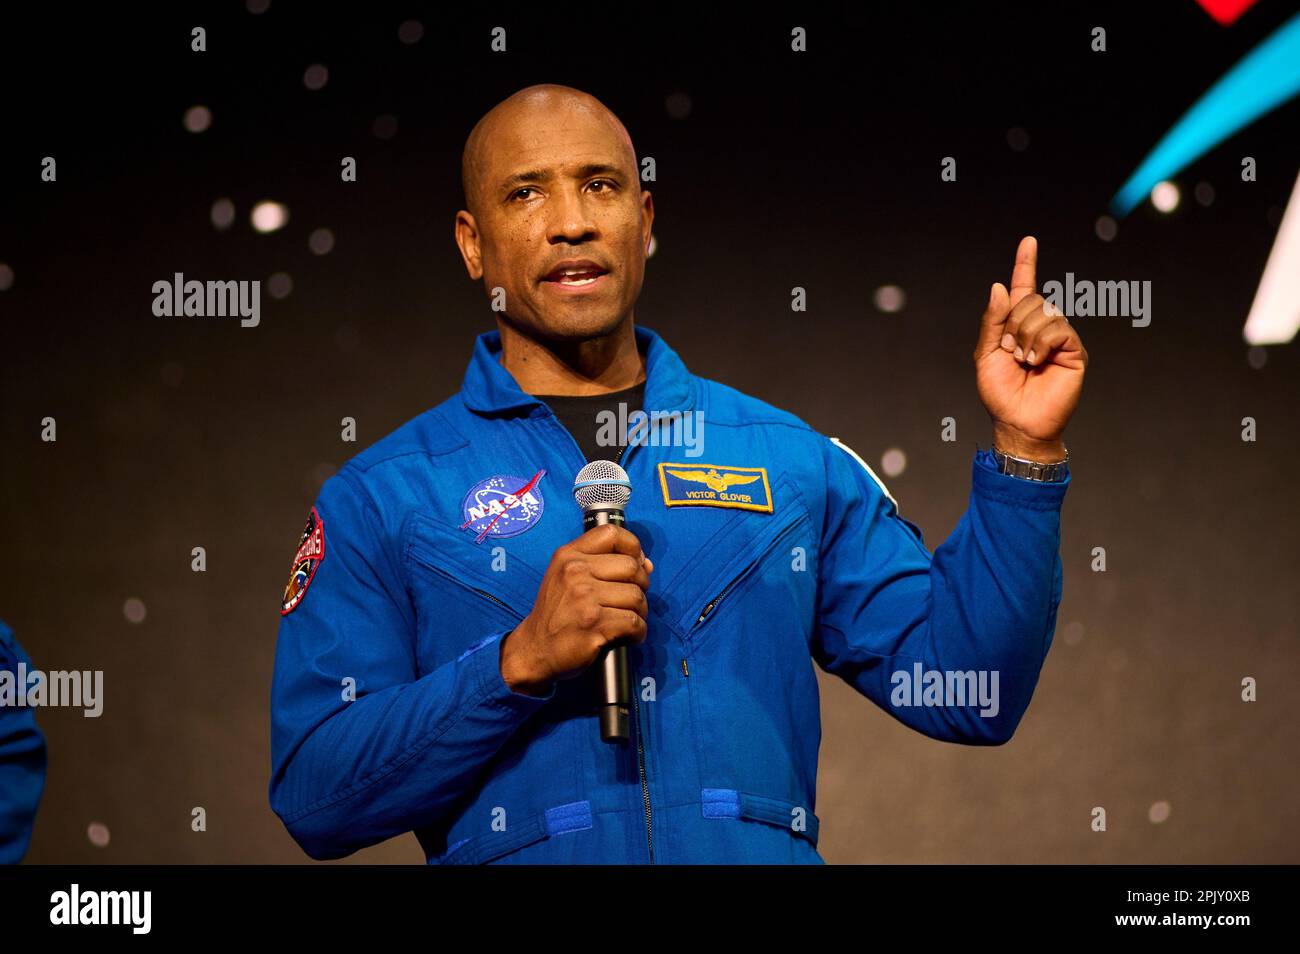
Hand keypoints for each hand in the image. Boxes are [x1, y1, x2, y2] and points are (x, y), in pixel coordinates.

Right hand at [499, 523, 654, 696]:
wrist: (536, 648)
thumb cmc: (557, 612)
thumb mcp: (568, 577)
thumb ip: (603, 564)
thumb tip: (647, 565)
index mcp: (569, 556)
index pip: (613, 534)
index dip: (633, 547)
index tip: (635, 564)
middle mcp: (575, 572)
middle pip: (632, 568)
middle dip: (641, 585)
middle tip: (631, 600)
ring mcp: (584, 599)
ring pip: (637, 597)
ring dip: (640, 612)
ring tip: (628, 619)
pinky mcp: (594, 625)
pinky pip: (635, 623)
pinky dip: (638, 632)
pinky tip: (629, 635)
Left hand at [974, 236, 1087, 459]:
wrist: (1017, 422)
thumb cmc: (1001, 393)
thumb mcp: (985, 354)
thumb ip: (993, 321)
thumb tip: (1001, 287)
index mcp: (1018, 326)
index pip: (1024, 288)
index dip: (1025, 264)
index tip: (1028, 241)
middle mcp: (1041, 328)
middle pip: (1031, 299)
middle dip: (1013, 324)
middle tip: (1010, 352)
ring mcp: (1059, 338)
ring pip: (1044, 312)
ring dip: (1025, 336)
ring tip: (1023, 361)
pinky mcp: (1074, 351)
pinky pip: (1058, 328)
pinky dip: (1041, 343)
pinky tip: (1036, 362)